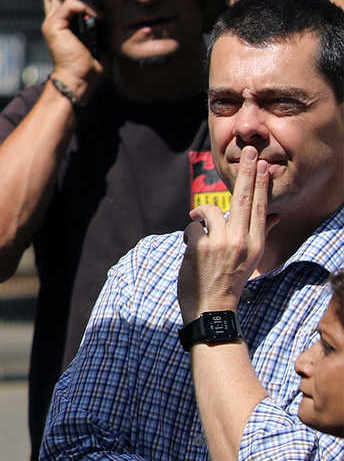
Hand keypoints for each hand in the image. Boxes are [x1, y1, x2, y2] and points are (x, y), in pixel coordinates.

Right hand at [40, 0, 104, 90]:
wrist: (80, 80)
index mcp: (61, 19)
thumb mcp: (97, 34)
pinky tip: (98, 18)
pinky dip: (87, 6)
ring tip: (98, 10)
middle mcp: (52, 17)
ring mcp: (51, 21)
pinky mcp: (53, 26)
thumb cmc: (92, 62)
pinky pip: (70, 3)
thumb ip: (96, 16)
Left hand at [181, 145, 269, 321]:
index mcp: (255, 243)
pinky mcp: (201, 246)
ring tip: (199, 229)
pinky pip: (191, 227)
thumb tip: (271, 214)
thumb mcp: (249, 258)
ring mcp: (221, 243)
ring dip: (200, 215)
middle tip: (249, 151)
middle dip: (247, 174)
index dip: (260, 184)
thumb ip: (258, 234)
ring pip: (210, 211)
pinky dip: (188, 235)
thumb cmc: (228, 281)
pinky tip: (192, 251)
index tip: (262, 164)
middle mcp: (241, 241)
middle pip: (243, 200)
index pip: (259, 208)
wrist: (213, 309)